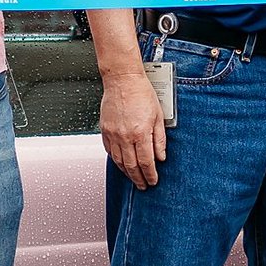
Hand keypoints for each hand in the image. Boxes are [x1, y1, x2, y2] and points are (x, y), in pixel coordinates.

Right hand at [100, 71, 166, 188]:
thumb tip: (161, 157)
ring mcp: (113, 134)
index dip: (150, 175)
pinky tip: (121, 163)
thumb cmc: (141, 93)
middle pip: (131, 166)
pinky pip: (109, 151)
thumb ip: (159, 139)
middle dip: (138, 179)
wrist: (123, 80)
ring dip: (126, 173)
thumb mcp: (158, 116)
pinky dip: (116, 160)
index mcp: (140, 133)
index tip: (153, 181)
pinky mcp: (105, 130)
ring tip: (133, 178)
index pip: (146, 162)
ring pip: (119, 161)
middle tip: (143, 186)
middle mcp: (125, 136)